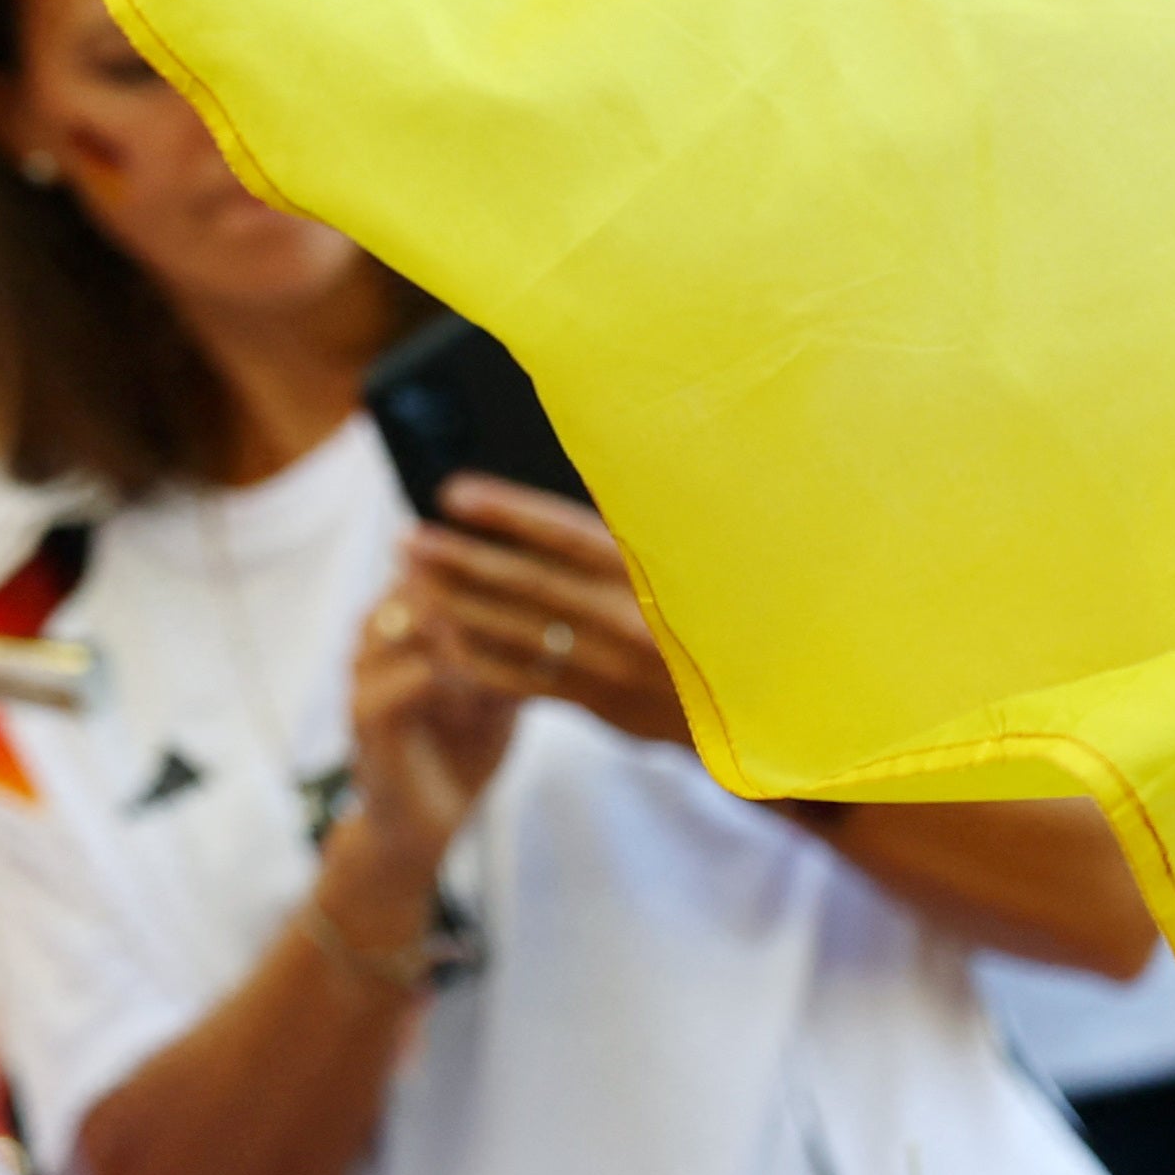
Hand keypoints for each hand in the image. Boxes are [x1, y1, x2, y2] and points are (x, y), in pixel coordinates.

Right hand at [341, 569, 527, 873]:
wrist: (421, 824)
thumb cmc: (461, 748)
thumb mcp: (496, 688)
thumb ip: (512, 647)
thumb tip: (570, 607)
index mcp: (401, 618)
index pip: (440, 562)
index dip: (491, 564)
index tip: (553, 575)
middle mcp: (374, 634)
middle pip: (422, 580)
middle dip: (482, 591)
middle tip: (544, 607)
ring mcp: (364, 672)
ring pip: (414, 620)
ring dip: (471, 632)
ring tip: (522, 649)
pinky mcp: (367, 715)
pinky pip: (414, 679)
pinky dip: (459, 680)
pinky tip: (496, 693)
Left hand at [408, 480, 692, 750]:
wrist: (766, 703)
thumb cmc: (719, 605)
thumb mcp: (697, 556)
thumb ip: (635, 522)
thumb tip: (573, 469)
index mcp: (656, 573)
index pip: (568, 535)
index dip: (508, 512)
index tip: (453, 492)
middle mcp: (634, 621)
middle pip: (531, 586)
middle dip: (462, 560)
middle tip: (407, 537)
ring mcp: (617, 668)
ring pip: (521, 635)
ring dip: (459, 607)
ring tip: (411, 580)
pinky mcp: (605, 705)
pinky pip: (529, 682)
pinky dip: (480, 661)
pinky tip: (440, 638)